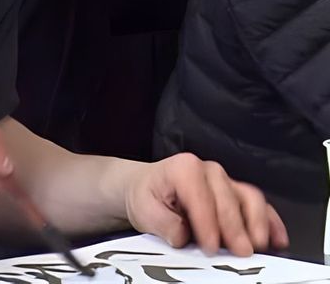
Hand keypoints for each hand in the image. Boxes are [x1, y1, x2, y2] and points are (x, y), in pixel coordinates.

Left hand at [125, 153, 288, 255]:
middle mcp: (209, 171)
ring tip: (258, 247)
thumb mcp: (144, 209)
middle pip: (229, 200)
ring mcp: (226, 181)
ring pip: (250, 199)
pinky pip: (259, 205)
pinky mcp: (237, 193)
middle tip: (239, 253)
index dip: (207, 225)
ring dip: (257, 224)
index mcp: (184, 169)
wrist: (148, 188)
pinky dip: (270, 222)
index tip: (210, 247)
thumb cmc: (148, 197)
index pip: (201, 199)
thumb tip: (183, 236)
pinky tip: (277, 239)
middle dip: (235, 229)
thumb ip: (163, 223)